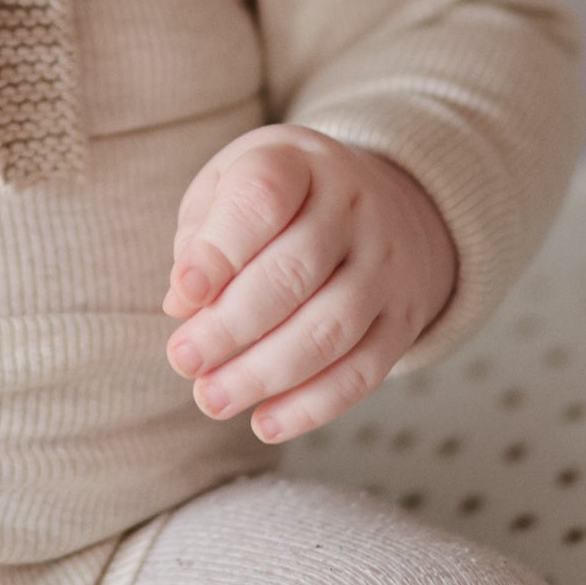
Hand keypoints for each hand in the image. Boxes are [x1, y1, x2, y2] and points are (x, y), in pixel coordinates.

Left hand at [160, 126, 453, 443]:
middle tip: (183, 359)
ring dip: (265, 373)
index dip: (221, 248)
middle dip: (231, 325)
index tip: (182, 292)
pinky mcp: (403, 318)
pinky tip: (264, 422)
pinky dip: (312, 405)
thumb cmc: (281, 201)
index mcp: (300, 162)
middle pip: (296, 271)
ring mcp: (386, 264)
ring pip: (330, 328)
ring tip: (211, 397)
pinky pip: (364, 371)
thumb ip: (201, 235)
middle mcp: (354, 206)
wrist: (385, 203)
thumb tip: (182, 304)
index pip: (264, 198)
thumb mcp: (233, 184)